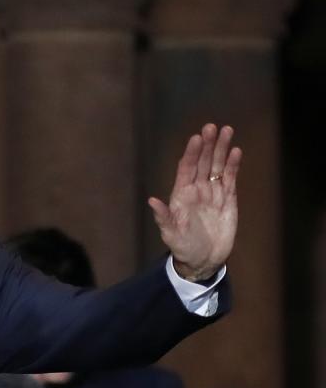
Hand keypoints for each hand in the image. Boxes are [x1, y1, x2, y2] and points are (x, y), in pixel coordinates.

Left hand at [149, 123, 241, 281]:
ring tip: (226, 130)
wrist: (203, 260)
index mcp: (181, 195)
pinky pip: (229, 178)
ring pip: (216, 166)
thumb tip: (151, 201)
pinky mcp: (227, 199)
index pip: (186, 168)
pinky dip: (233, 165)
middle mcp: (196, 190)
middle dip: (207, 145)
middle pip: (202, 162)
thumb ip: (163, 217)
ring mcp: (212, 193)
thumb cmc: (183, 247)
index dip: (191, 153)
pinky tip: (235, 151)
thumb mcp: (171, 234)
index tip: (196, 138)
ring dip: (221, 149)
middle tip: (212, 127)